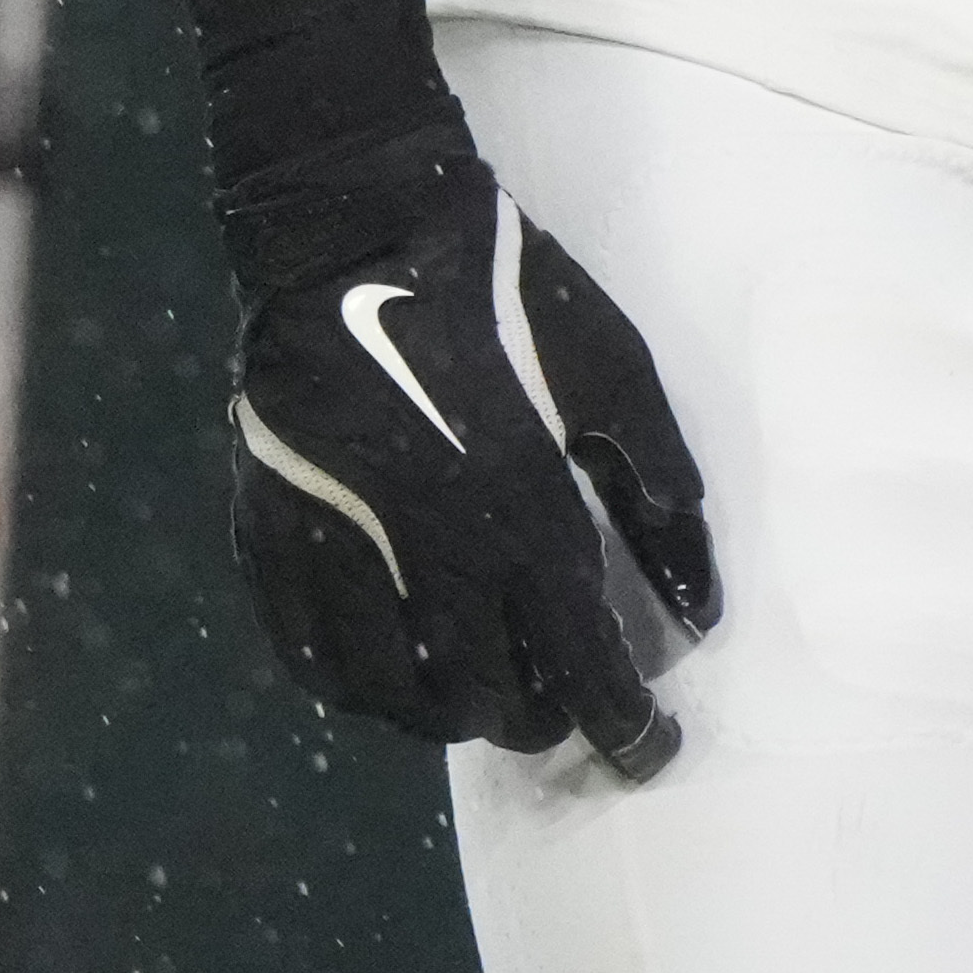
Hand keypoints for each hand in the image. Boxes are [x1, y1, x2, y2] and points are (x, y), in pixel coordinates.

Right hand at [217, 141, 714, 773]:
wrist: (356, 223)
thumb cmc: (503, 290)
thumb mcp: (613, 369)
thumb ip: (660, 485)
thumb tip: (699, 596)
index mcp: (523, 513)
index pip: (585, 670)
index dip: (625, 728)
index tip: (648, 749)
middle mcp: (430, 551)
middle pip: (487, 702)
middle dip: (537, 718)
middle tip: (557, 698)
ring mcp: (340, 546)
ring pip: (395, 699)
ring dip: (445, 712)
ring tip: (474, 688)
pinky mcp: (272, 533)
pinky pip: (312, 659)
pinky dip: (357, 686)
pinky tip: (388, 668)